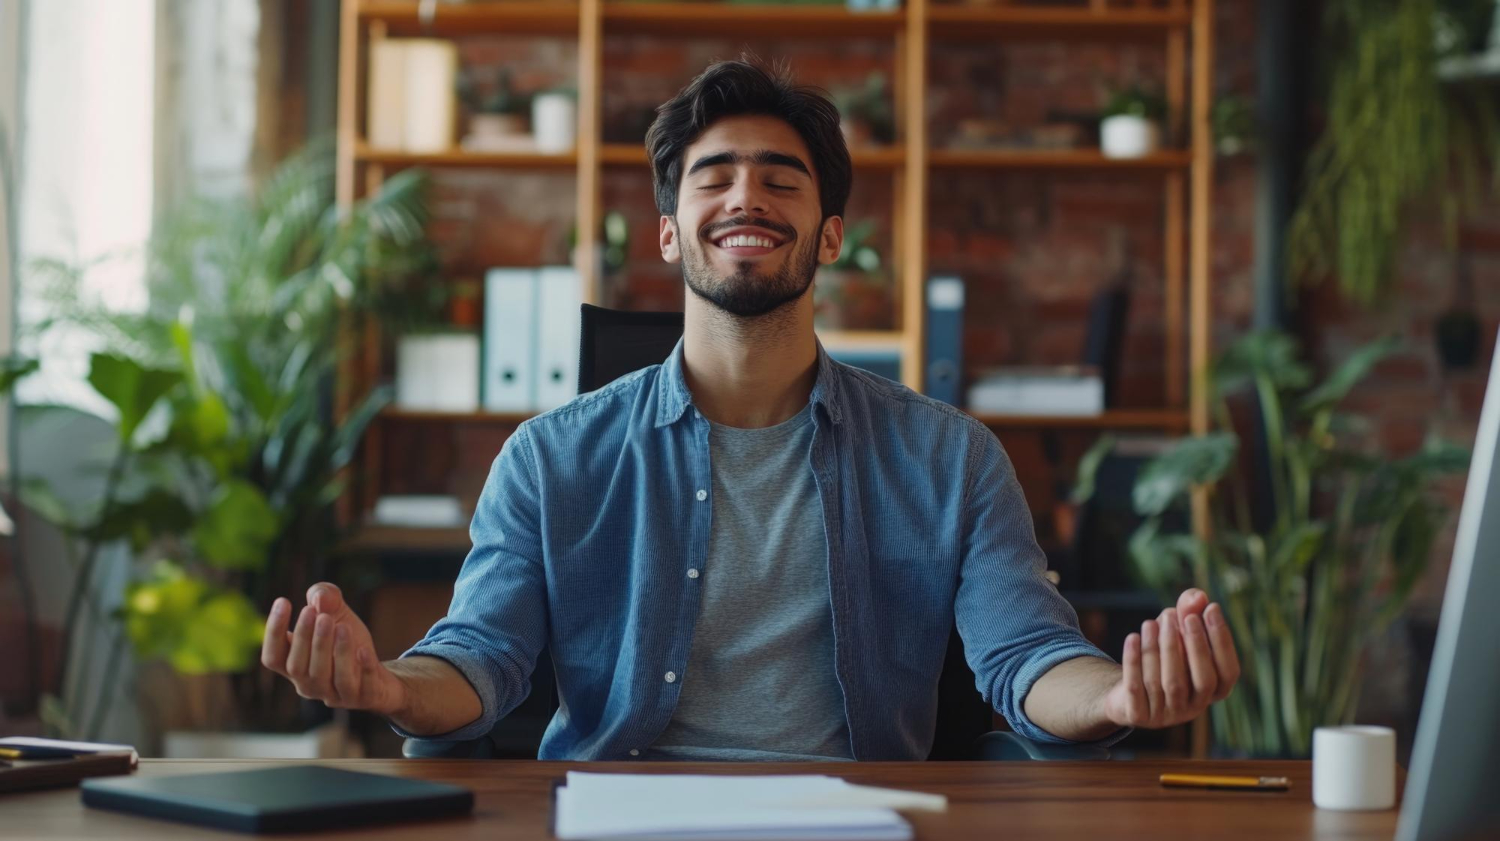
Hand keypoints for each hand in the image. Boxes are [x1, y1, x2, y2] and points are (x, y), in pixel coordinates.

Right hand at [261, 583, 407, 717]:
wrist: (379, 677)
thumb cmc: (347, 641)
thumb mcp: (337, 614)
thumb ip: (325, 598)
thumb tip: (319, 597)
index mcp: (295, 668)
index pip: (273, 657)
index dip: (273, 631)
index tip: (283, 601)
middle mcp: (309, 686)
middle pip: (297, 667)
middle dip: (303, 638)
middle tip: (311, 611)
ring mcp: (335, 695)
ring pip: (327, 677)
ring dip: (332, 650)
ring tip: (340, 625)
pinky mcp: (363, 697)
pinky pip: (361, 687)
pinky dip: (362, 668)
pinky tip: (363, 650)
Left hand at [1101, 588, 1240, 729]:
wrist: (1125, 695)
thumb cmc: (1162, 658)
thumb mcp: (1176, 634)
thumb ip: (1189, 613)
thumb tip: (1198, 596)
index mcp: (1213, 693)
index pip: (1229, 672)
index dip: (1222, 640)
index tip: (1211, 608)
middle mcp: (1194, 709)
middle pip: (1202, 679)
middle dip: (1195, 645)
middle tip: (1184, 616)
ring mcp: (1167, 716)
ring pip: (1166, 682)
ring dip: (1160, 649)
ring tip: (1151, 622)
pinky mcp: (1139, 715)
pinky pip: (1137, 687)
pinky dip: (1135, 661)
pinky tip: (1133, 637)